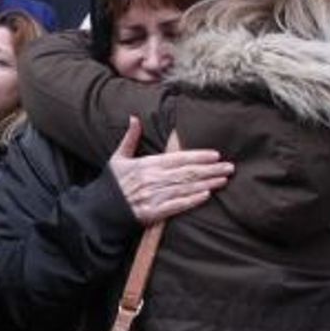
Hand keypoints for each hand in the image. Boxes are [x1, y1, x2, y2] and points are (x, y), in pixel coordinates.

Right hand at [108, 116, 232, 224]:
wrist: (99, 210)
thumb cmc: (112, 183)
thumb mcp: (118, 157)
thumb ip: (130, 138)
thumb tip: (134, 117)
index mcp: (146, 164)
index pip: (178, 158)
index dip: (198, 156)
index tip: (215, 155)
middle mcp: (152, 179)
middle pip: (187, 173)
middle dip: (210, 170)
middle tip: (229, 167)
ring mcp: (153, 196)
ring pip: (185, 188)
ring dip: (206, 183)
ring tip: (223, 180)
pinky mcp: (152, 213)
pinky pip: (176, 205)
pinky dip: (191, 200)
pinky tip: (205, 195)